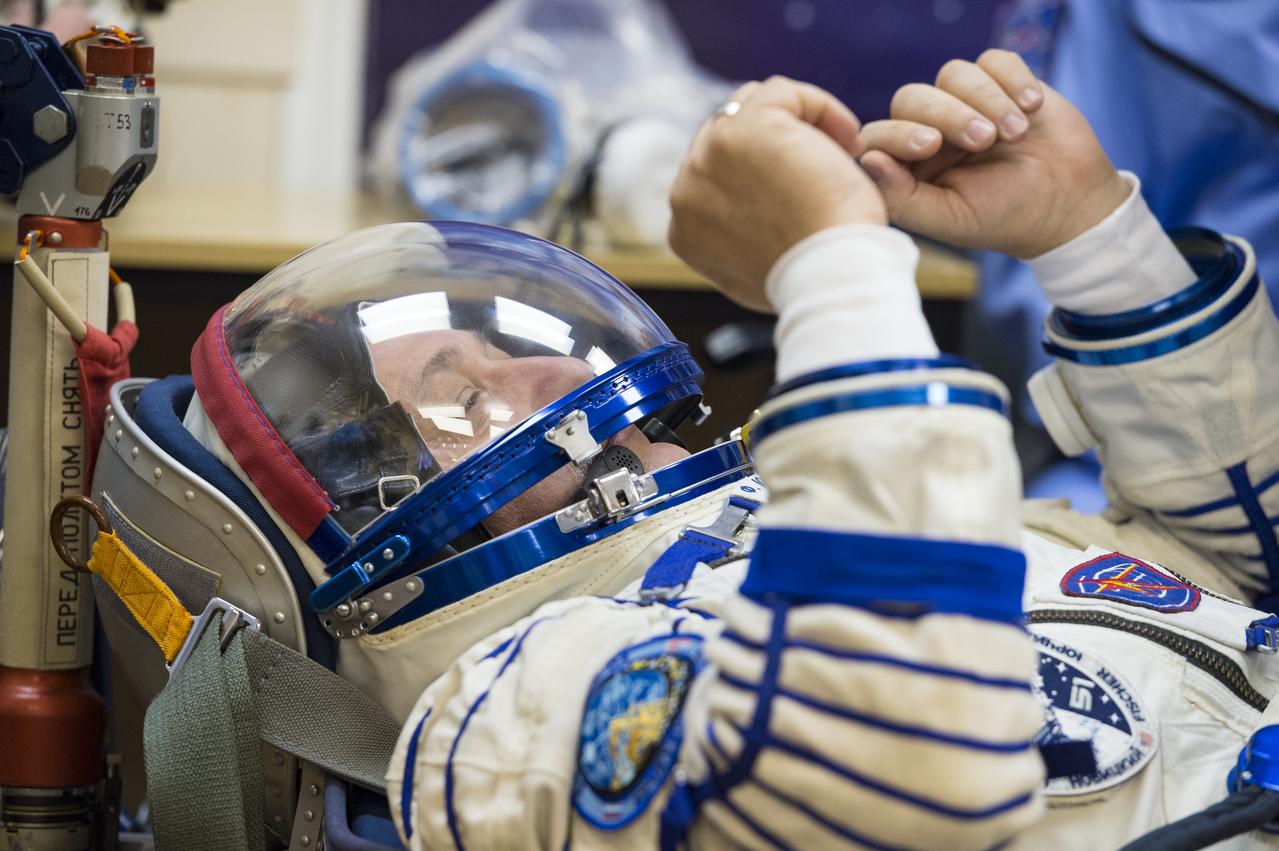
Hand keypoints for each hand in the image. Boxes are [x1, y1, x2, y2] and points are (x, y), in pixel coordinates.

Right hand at [668, 77, 885, 311]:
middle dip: (779, 140)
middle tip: (828, 164)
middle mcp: (686, 190)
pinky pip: (782, 93)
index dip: (765, 171)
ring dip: (799, 122)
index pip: (716, 174)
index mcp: (685, 229)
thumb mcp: (763, 267)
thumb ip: (743, 237)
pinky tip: (849, 142)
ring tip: (842, 151)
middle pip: (727, 135)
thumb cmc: (812, 278)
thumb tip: (754, 215)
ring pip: (751, 106)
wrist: (829, 277)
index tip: (807, 189)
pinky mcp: (745, 128)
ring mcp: (708, 156)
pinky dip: (821, 109)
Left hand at [860, 50, 1129, 258]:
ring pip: (953, 74)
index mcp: (909, 163)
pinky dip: (1012, 79)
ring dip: (986, 99)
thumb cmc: (1003, 218)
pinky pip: (994, 60)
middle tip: (983, 141)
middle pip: (912, 96)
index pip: (880, 134)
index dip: (899, 133)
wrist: (1067, 205)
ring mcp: (967, 102)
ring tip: (1016, 133)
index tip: (931, 145)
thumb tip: (867, 159)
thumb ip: (901, 196)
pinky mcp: (1004, 83)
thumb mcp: (949, 218)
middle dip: (948, 113)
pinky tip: (1032, 108)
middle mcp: (931, 128)